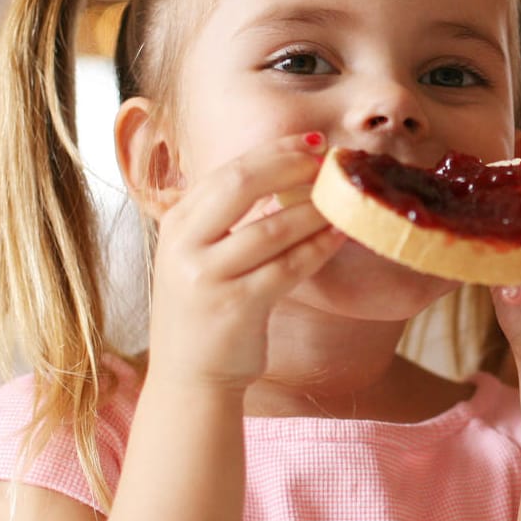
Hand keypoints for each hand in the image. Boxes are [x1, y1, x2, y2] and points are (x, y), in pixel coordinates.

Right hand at [145, 133, 345, 390]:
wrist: (189, 378)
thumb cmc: (205, 313)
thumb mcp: (198, 256)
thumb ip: (224, 219)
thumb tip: (281, 176)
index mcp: (176, 224)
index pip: (227, 171)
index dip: (273, 152)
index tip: (312, 142)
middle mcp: (185, 245)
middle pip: (241, 184)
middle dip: (290, 164)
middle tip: (328, 159)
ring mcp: (207, 276)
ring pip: (271, 228)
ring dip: (314, 210)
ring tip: (344, 198)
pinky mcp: (236, 306)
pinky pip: (288, 268)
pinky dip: (318, 248)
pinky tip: (340, 236)